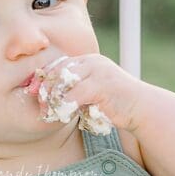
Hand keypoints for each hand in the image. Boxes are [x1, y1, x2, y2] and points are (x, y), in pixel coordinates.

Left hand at [30, 53, 146, 131]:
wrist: (141, 108)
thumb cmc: (114, 104)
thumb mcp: (91, 93)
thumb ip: (74, 91)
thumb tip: (47, 100)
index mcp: (89, 60)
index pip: (58, 65)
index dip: (44, 78)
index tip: (32, 92)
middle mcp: (92, 62)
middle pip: (58, 71)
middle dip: (46, 89)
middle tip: (40, 105)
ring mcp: (98, 71)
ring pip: (65, 82)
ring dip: (54, 99)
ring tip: (49, 112)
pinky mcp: (102, 84)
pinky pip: (75, 94)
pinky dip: (65, 105)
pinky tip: (62, 115)